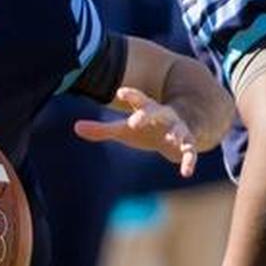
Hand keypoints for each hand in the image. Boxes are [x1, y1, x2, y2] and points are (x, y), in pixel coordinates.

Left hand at [74, 87, 197, 176]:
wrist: (182, 130)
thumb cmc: (147, 129)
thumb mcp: (125, 129)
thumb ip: (102, 129)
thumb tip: (75, 127)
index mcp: (148, 109)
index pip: (139, 99)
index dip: (130, 95)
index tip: (120, 92)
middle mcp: (164, 116)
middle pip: (156, 112)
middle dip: (147, 115)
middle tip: (134, 121)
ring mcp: (178, 129)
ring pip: (179, 129)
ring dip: (176, 133)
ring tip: (171, 139)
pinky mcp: (188, 144)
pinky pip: (190, 152)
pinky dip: (189, 161)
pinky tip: (186, 172)